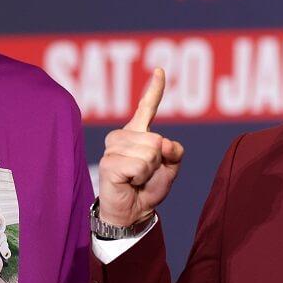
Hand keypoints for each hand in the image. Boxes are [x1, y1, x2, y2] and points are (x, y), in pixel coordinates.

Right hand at [97, 68, 184, 226]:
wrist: (134, 212)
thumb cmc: (149, 187)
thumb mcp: (170, 167)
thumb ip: (174, 151)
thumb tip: (161, 143)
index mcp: (139, 133)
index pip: (147, 106)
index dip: (155, 88)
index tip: (160, 70)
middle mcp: (123, 136)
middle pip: (156, 140)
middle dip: (159, 161)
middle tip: (146, 174)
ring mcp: (113, 148)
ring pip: (148, 153)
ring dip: (149, 171)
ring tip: (137, 179)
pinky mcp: (108, 163)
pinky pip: (138, 165)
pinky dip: (140, 177)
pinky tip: (130, 182)